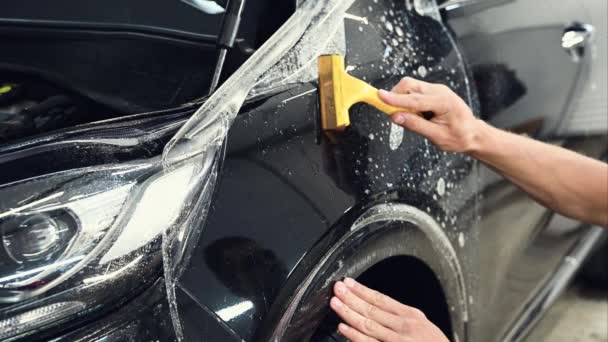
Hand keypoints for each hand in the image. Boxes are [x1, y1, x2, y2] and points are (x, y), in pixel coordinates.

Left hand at [330, 278, 448, 341]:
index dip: (362, 290)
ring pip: (368, 325)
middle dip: (351, 298)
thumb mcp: (424, 326)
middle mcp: (405, 327)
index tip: (348, 283)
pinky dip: (355, 336)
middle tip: (337, 289)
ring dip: (349, 313)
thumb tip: (377, 306)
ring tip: (335, 304)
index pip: (381, 299)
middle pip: (372, 309)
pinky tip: (344, 328)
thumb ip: (402, 317)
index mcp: (411, 316)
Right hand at [378, 77, 482, 152]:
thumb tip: (396, 117)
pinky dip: (408, 101)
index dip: (395, 99)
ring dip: (402, 100)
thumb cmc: (459, 136)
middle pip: (409, 85)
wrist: (473, 133)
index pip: (414, 99)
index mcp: (443, 102)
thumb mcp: (436, 136)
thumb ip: (415, 125)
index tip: (379, 96)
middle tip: (394, 114)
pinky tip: (417, 114)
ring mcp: (436, 89)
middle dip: (396, 96)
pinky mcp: (433, 92)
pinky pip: (414, 91)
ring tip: (412, 117)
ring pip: (410, 86)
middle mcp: (439, 91)